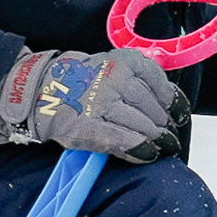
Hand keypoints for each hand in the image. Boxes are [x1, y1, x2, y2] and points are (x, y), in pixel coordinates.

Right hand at [0, 46, 183, 162]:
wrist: (39, 89)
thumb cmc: (81, 81)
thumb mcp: (113, 66)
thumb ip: (140, 79)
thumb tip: (170, 104)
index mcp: (127, 62)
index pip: (162, 87)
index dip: (174, 105)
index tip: (177, 116)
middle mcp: (116, 79)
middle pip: (154, 111)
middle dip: (163, 128)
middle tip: (168, 139)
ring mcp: (101, 102)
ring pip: (142, 127)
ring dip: (156, 141)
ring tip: (160, 148)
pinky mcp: (87, 126)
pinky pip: (123, 140)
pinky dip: (138, 149)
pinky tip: (147, 154)